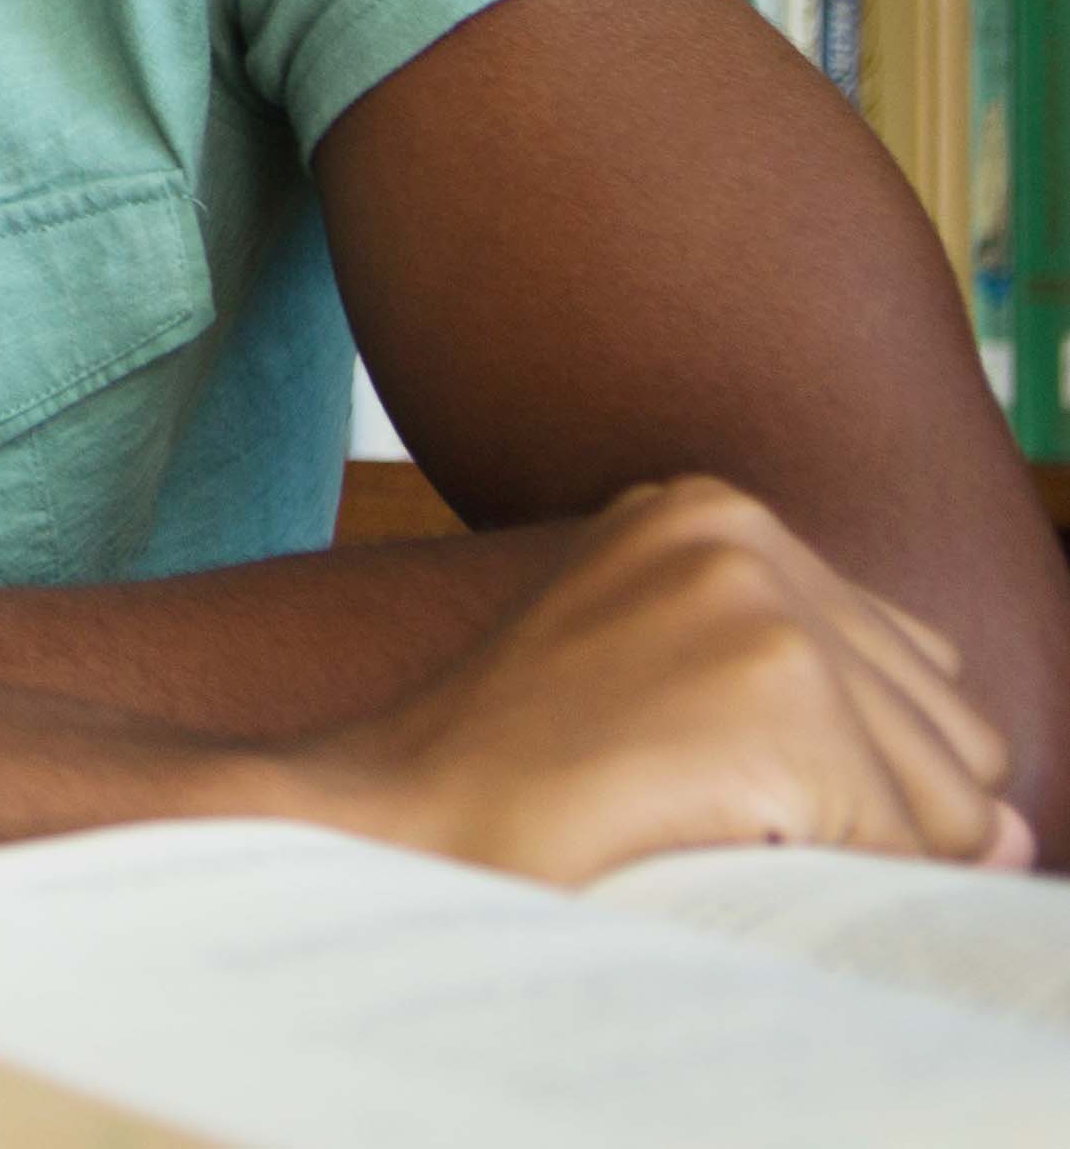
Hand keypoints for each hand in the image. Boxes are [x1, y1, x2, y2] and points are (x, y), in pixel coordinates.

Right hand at [272, 477, 1035, 880]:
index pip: (909, 673)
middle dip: (874, 811)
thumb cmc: (519, 782)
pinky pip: (911, 845)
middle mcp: (746, 533)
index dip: (849, 771)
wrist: (387, 824)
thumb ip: (832, 715)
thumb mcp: (666, 686)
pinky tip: (709, 847)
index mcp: (711, 510)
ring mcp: (764, 606)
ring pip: (952, 797)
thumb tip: (1016, 831)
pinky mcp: (778, 696)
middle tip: (704, 813)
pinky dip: (837, 884)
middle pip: (954, 731)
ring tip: (701, 826)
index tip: (711, 780)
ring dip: (853, 851)